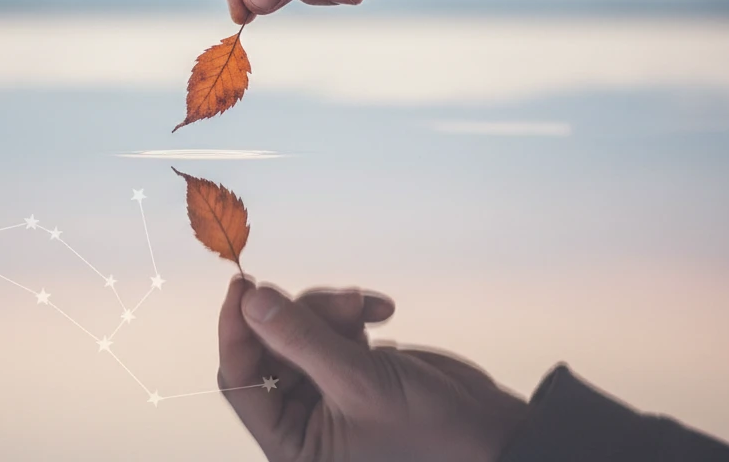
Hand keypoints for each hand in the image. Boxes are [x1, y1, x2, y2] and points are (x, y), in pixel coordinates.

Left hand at [218, 277, 527, 461]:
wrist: (492, 432)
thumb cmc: (432, 432)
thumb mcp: (361, 382)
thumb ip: (302, 339)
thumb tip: (252, 302)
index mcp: (292, 443)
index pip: (242, 380)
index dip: (236, 330)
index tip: (243, 285)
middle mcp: (302, 421)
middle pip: (271, 347)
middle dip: (302, 316)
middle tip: (342, 302)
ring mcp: (326, 394)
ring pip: (299, 331)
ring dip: (331, 310)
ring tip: (368, 308)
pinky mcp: (350, 371)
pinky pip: (328, 328)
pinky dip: (350, 314)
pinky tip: (381, 313)